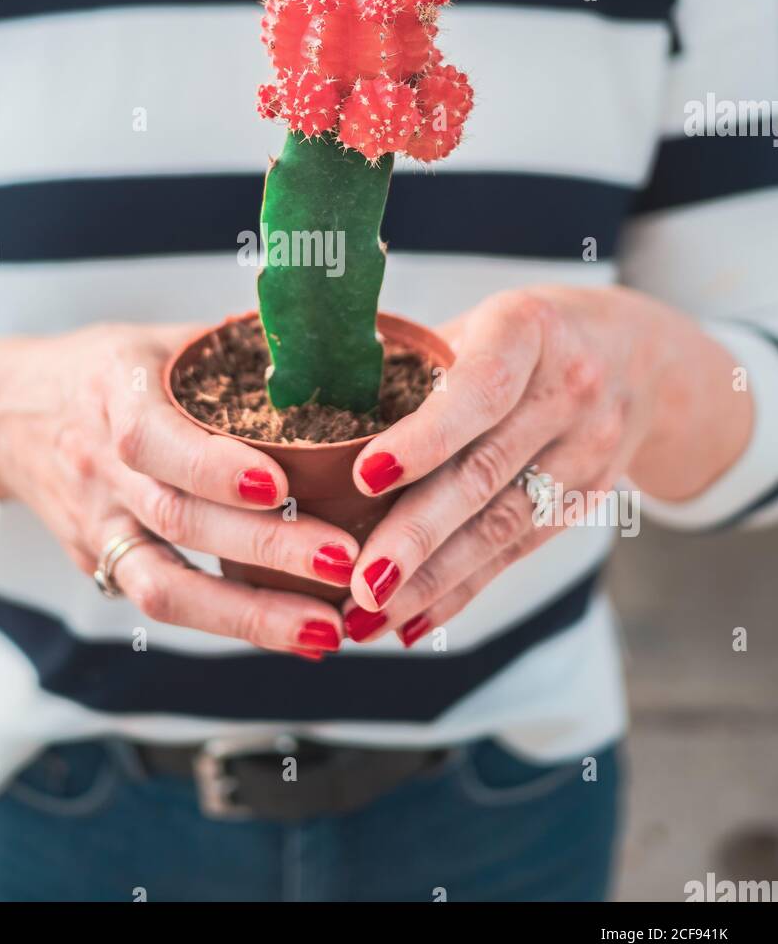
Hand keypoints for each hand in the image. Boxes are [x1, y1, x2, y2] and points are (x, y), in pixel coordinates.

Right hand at [0, 323, 354, 656]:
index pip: (155, 439)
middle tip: (344, 560)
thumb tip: (325, 341)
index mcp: (116, 393)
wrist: (1, 415)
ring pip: (163, 585)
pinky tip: (293, 633)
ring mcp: (97, 524)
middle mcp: (101, 466)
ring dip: (250, 614)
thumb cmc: (100, 369)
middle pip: (177, 519)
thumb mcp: (154, 338)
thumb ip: (230, 348)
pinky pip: (161, 599)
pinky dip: (227, 620)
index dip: (214, 467)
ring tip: (326, 629)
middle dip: (266, 547)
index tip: (279, 485)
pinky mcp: (98, 562)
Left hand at [339, 286, 750, 643]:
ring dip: (432, 581)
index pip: (477, 389)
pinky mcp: (590, 498)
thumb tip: (307, 418)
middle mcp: (568, 390)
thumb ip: (410, 366)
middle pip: (485, 473)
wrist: (637, 353)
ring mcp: (589, 449)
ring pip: (501, 525)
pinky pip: (518, 550)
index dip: (424, 436)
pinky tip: (413, 620)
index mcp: (527, 330)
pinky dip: (462, 590)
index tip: (366, 476)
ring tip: (368, 615)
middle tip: (358, 582)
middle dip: (417, 536)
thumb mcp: (475, 323)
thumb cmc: (520, 335)